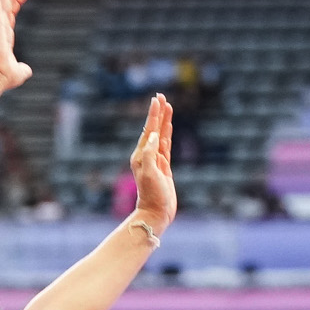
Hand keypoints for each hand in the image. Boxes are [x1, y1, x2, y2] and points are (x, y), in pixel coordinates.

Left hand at [131, 94, 176, 230]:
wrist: (156, 213)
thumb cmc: (151, 196)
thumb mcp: (149, 174)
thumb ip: (149, 154)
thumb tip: (154, 136)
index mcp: (140, 155)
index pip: (149, 130)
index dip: (154, 114)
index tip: (157, 99)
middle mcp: (146, 155)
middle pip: (154, 129)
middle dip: (158, 113)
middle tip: (161, 96)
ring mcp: (156, 160)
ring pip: (161, 135)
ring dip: (164, 120)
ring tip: (167, 106)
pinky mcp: (163, 166)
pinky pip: (166, 145)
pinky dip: (167, 134)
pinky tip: (168, 126)